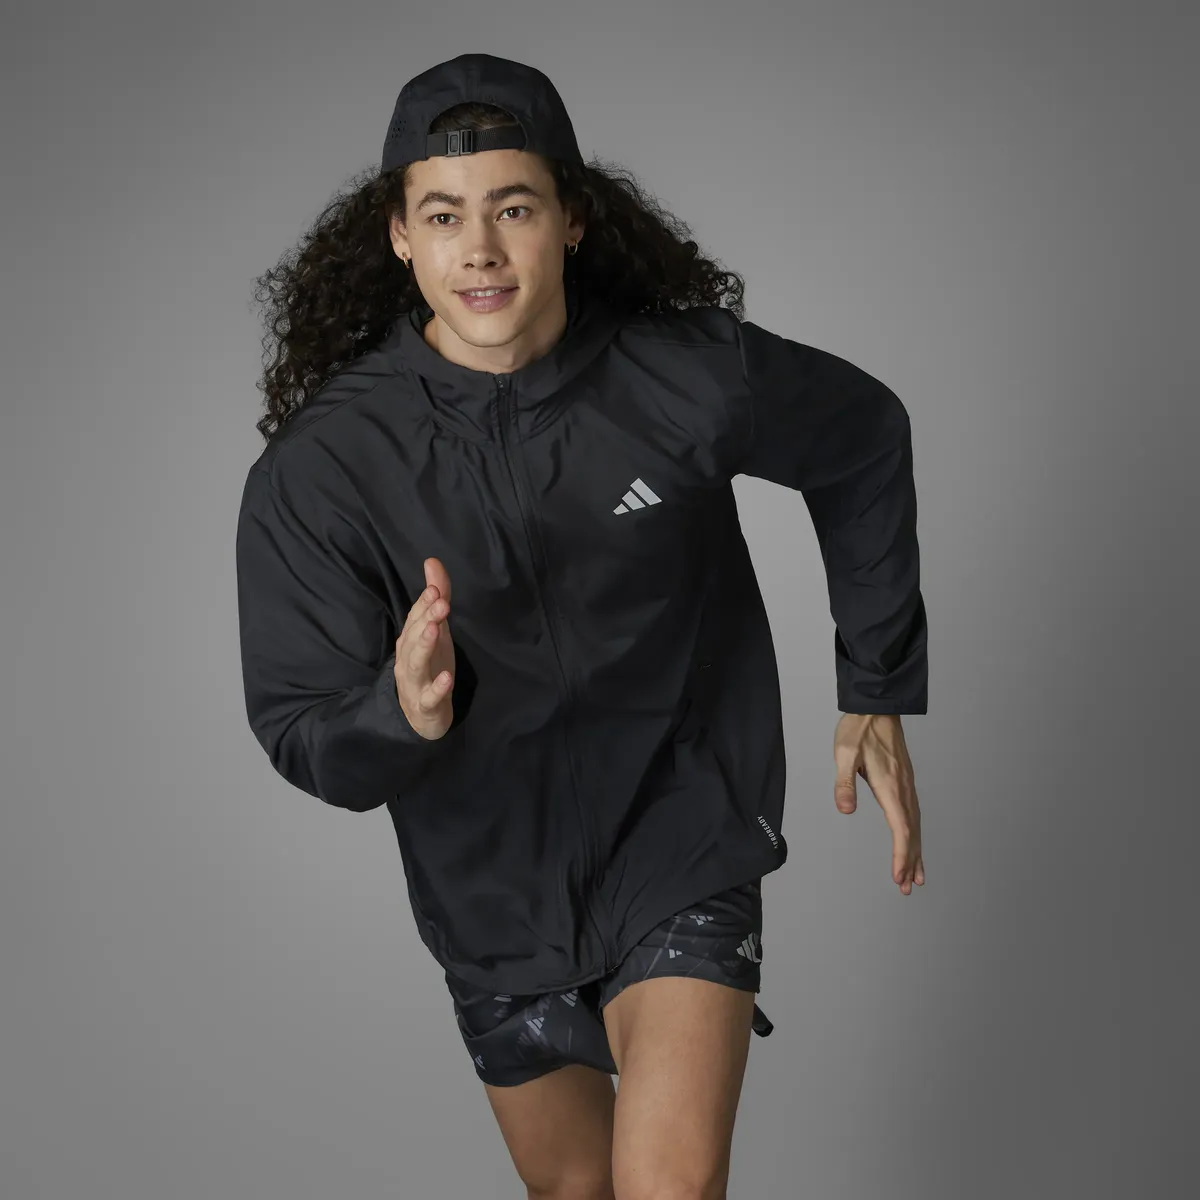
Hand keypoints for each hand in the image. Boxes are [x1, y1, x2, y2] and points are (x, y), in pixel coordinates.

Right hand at [394, 557, 455, 739]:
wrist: (421, 716)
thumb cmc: (429, 667)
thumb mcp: (437, 632)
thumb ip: (436, 599)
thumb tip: (432, 561)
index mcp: (410, 640)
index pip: (414, 618)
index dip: (424, 604)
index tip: (435, 588)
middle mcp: (408, 658)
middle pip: (413, 637)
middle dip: (425, 619)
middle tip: (441, 603)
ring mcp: (415, 683)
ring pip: (415, 663)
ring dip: (424, 646)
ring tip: (436, 630)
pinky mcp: (426, 705)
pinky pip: (429, 697)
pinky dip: (437, 688)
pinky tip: (446, 678)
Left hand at [833, 713, 924, 894]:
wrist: (876, 707)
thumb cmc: (858, 730)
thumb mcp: (843, 754)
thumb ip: (844, 783)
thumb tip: (845, 810)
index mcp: (890, 786)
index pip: (900, 829)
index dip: (901, 855)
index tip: (899, 877)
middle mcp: (903, 789)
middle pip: (912, 832)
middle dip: (910, 861)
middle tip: (907, 886)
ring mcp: (907, 785)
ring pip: (915, 824)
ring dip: (915, 851)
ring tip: (915, 875)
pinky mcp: (905, 780)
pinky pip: (914, 813)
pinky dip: (915, 833)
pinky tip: (913, 841)